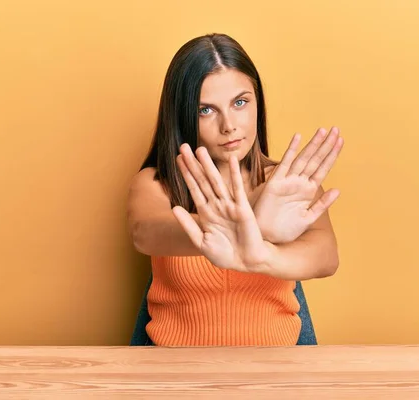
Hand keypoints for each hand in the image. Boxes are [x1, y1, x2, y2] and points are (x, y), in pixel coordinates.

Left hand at [172, 144, 269, 271]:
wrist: (246, 264)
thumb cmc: (225, 255)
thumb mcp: (201, 241)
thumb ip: (188, 225)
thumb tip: (173, 208)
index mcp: (206, 213)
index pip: (194, 189)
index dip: (186, 174)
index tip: (177, 159)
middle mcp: (217, 205)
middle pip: (202, 180)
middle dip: (193, 164)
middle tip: (183, 146)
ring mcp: (230, 205)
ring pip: (217, 181)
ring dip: (208, 166)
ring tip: (200, 150)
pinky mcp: (243, 209)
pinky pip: (238, 189)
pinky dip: (235, 175)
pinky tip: (232, 161)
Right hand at [253, 126, 343, 243]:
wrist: (265, 238)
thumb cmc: (284, 230)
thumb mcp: (308, 218)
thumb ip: (322, 204)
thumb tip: (338, 190)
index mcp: (308, 191)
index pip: (323, 168)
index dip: (332, 154)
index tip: (341, 140)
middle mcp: (299, 183)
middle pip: (315, 160)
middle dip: (326, 145)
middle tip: (336, 129)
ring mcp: (287, 182)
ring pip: (303, 159)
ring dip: (313, 145)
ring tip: (324, 131)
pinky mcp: (275, 184)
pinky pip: (284, 165)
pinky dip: (291, 151)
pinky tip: (297, 137)